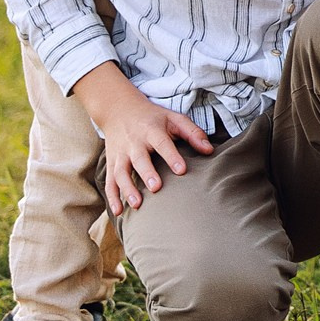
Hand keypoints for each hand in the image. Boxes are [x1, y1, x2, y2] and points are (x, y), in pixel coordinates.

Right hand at [73, 63, 213, 213]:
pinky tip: (119, 211)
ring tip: (137, 204)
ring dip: (127, 188)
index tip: (181, 170)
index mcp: (151, 130)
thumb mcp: (173, 118)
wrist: (118, 109)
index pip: (162, 143)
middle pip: (139, 159)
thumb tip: (210, 150)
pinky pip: (109, 181)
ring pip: (121, 172)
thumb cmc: (153, 118)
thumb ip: (193, 133)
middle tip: (156, 188)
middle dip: (146, 173)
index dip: (171, 156)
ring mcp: (120, 154)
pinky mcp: (111, 163)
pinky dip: (112, 197)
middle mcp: (134, 142)